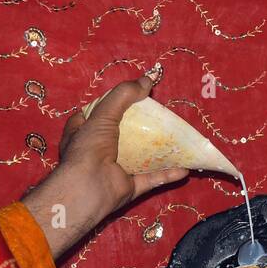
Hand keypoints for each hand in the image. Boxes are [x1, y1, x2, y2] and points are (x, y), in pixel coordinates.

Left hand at [21, 75, 188, 257]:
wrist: (88, 187)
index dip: (110, 106)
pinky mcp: (128, 187)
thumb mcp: (104, 113)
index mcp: (82, 133)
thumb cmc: (89, 147)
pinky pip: (151, 179)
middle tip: (157, 117)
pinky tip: (184, 168)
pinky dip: (167, 174)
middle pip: (121, 136)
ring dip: (157, 152)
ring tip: (175, 140)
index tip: (130, 99)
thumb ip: (124, 95)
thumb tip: (148, 79)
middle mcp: (96, 152)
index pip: (96, 115)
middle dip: (138, 129)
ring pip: (139, 158)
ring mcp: (113, 170)